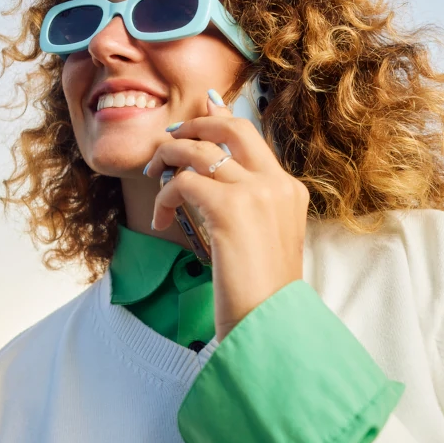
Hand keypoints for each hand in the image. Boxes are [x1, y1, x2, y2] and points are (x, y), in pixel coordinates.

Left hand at [146, 89, 307, 340]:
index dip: (219, 120)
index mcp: (290, 190)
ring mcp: (256, 193)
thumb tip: (213, 179)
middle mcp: (277, 184)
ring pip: (198, 149)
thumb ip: (248, 205)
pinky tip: (161, 220)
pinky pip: (182, 181)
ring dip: (167, 157)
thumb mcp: (264, 239)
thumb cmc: (261, 292)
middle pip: (231, 126)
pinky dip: (164, 197)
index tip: (196, 118)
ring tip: (153, 176)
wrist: (269, 323)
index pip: (252, 136)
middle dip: (194, 125)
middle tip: (168, 142)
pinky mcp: (230, 208)